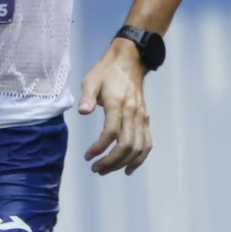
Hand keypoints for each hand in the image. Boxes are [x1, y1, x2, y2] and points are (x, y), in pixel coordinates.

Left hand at [80, 38, 151, 175]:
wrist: (129, 61)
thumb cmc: (106, 72)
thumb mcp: (91, 80)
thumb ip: (87, 97)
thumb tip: (82, 112)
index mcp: (118, 104)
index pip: (111, 132)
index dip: (99, 148)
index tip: (88, 156)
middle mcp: (132, 113)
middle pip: (126, 144)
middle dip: (111, 161)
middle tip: (96, 169)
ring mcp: (141, 117)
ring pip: (138, 147)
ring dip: (124, 163)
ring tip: (107, 170)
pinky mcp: (145, 119)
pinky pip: (147, 143)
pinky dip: (140, 159)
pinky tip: (128, 168)